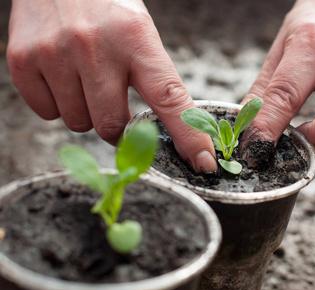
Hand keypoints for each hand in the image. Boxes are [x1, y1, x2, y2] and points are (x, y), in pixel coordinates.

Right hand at [7, 0, 216, 172]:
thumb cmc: (105, 8)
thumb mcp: (139, 33)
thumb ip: (151, 79)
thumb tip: (164, 133)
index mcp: (136, 38)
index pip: (169, 98)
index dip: (188, 136)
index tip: (203, 162)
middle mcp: (95, 47)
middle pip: (113, 126)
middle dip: (118, 126)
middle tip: (114, 102)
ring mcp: (56, 53)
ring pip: (79, 123)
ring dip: (86, 112)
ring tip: (84, 76)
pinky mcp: (24, 61)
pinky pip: (48, 114)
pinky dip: (57, 104)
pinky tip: (61, 74)